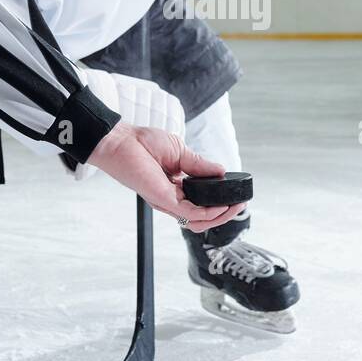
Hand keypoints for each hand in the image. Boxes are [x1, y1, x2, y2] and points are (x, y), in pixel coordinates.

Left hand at [88, 122, 243, 232]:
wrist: (122, 141)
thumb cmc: (143, 143)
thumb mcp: (180, 151)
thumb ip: (200, 165)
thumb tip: (222, 171)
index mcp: (177, 187)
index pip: (201, 203)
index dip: (220, 203)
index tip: (236, 195)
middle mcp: (173, 198)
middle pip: (203, 217)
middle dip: (225, 213)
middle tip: (240, 204)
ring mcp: (168, 200)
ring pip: (199, 220)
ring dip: (221, 216)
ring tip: (235, 206)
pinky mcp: (163, 199)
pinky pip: (190, 213)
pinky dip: (208, 212)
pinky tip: (220, 205)